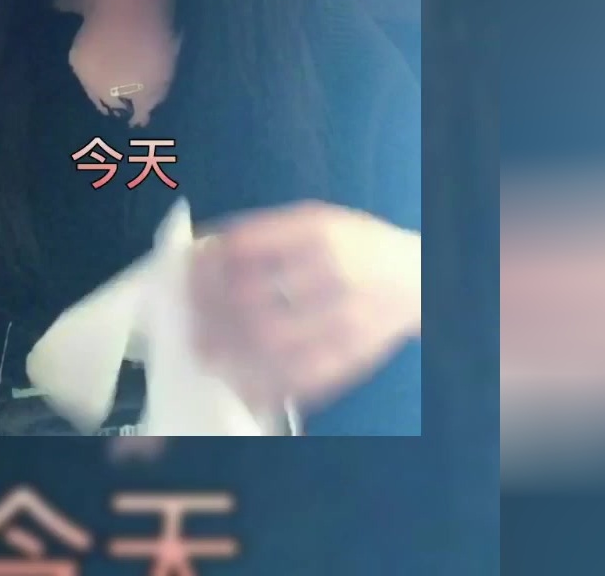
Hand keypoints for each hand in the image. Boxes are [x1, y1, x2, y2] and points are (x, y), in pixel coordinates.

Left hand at [189, 200, 420, 413]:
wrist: (418, 281)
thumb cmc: (358, 246)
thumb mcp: (317, 219)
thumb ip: (264, 231)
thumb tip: (205, 248)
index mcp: (320, 232)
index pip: (248, 249)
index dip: (209, 265)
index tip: (186, 273)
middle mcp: (334, 274)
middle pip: (255, 301)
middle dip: (212, 315)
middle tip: (188, 321)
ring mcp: (343, 320)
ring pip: (273, 345)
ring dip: (229, 352)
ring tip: (203, 354)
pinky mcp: (350, 357)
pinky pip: (300, 378)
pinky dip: (265, 384)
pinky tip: (239, 383)